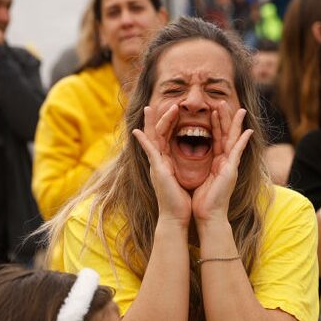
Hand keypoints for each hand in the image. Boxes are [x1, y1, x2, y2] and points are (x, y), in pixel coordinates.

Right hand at [133, 105, 191, 225]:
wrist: (176, 217)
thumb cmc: (181, 200)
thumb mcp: (183, 178)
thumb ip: (180, 167)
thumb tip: (183, 161)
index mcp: (166, 161)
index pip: (167, 137)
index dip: (170, 123)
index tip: (176, 110)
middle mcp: (159, 161)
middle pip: (158, 134)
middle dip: (162, 118)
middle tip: (168, 103)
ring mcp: (156, 165)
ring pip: (152, 138)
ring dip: (151, 123)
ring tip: (150, 108)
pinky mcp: (157, 170)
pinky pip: (149, 152)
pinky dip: (143, 141)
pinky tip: (137, 131)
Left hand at [192, 102, 252, 225]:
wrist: (208, 216)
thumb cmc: (202, 200)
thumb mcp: (198, 177)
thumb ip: (197, 165)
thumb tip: (193, 158)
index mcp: (216, 162)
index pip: (216, 138)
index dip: (215, 123)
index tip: (213, 110)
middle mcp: (225, 162)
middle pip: (225, 134)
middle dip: (224, 118)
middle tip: (222, 101)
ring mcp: (229, 165)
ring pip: (232, 139)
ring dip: (234, 124)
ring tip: (238, 109)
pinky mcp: (230, 171)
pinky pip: (237, 153)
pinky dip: (242, 142)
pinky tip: (248, 131)